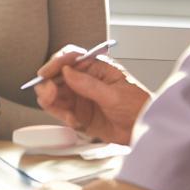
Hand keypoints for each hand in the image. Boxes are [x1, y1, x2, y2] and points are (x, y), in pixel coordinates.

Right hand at [34, 48, 149, 143]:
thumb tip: (67, 72)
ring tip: (64, 113)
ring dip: (52, 102)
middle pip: (57, 76)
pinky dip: (60, 115)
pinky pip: (59, 111)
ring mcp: (80, 97)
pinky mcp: (78, 113)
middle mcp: (84, 80)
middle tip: (50, 95)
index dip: (55, 63)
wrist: (143, 131)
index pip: (70, 58)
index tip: (46, 73)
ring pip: (54, 94)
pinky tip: (73, 121)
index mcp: (96, 67)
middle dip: (49, 85)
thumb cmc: (138, 107)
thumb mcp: (115, 95)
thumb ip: (90, 84)